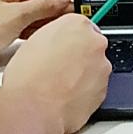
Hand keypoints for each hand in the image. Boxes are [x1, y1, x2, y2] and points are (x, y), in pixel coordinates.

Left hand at [0, 0, 74, 72]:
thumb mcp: (14, 16)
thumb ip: (42, 6)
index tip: (84, 1)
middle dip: (61, 7)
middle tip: (76, 21)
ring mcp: (6, 11)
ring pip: (37, 12)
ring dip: (49, 21)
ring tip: (62, 32)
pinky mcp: (1, 28)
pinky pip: (27, 25)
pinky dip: (36, 31)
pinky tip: (44, 40)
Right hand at [2, 13, 110, 133]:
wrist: (33, 108)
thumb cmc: (28, 77)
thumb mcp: (33, 42)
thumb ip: (53, 36)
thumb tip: (56, 42)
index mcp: (76, 24)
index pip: (79, 25)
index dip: (68, 38)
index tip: (63, 46)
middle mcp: (94, 43)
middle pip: (91, 45)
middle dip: (78, 55)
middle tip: (58, 67)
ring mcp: (102, 68)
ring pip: (94, 67)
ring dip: (82, 73)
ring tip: (59, 84)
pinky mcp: (104, 91)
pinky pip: (94, 87)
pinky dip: (84, 91)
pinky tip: (65, 96)